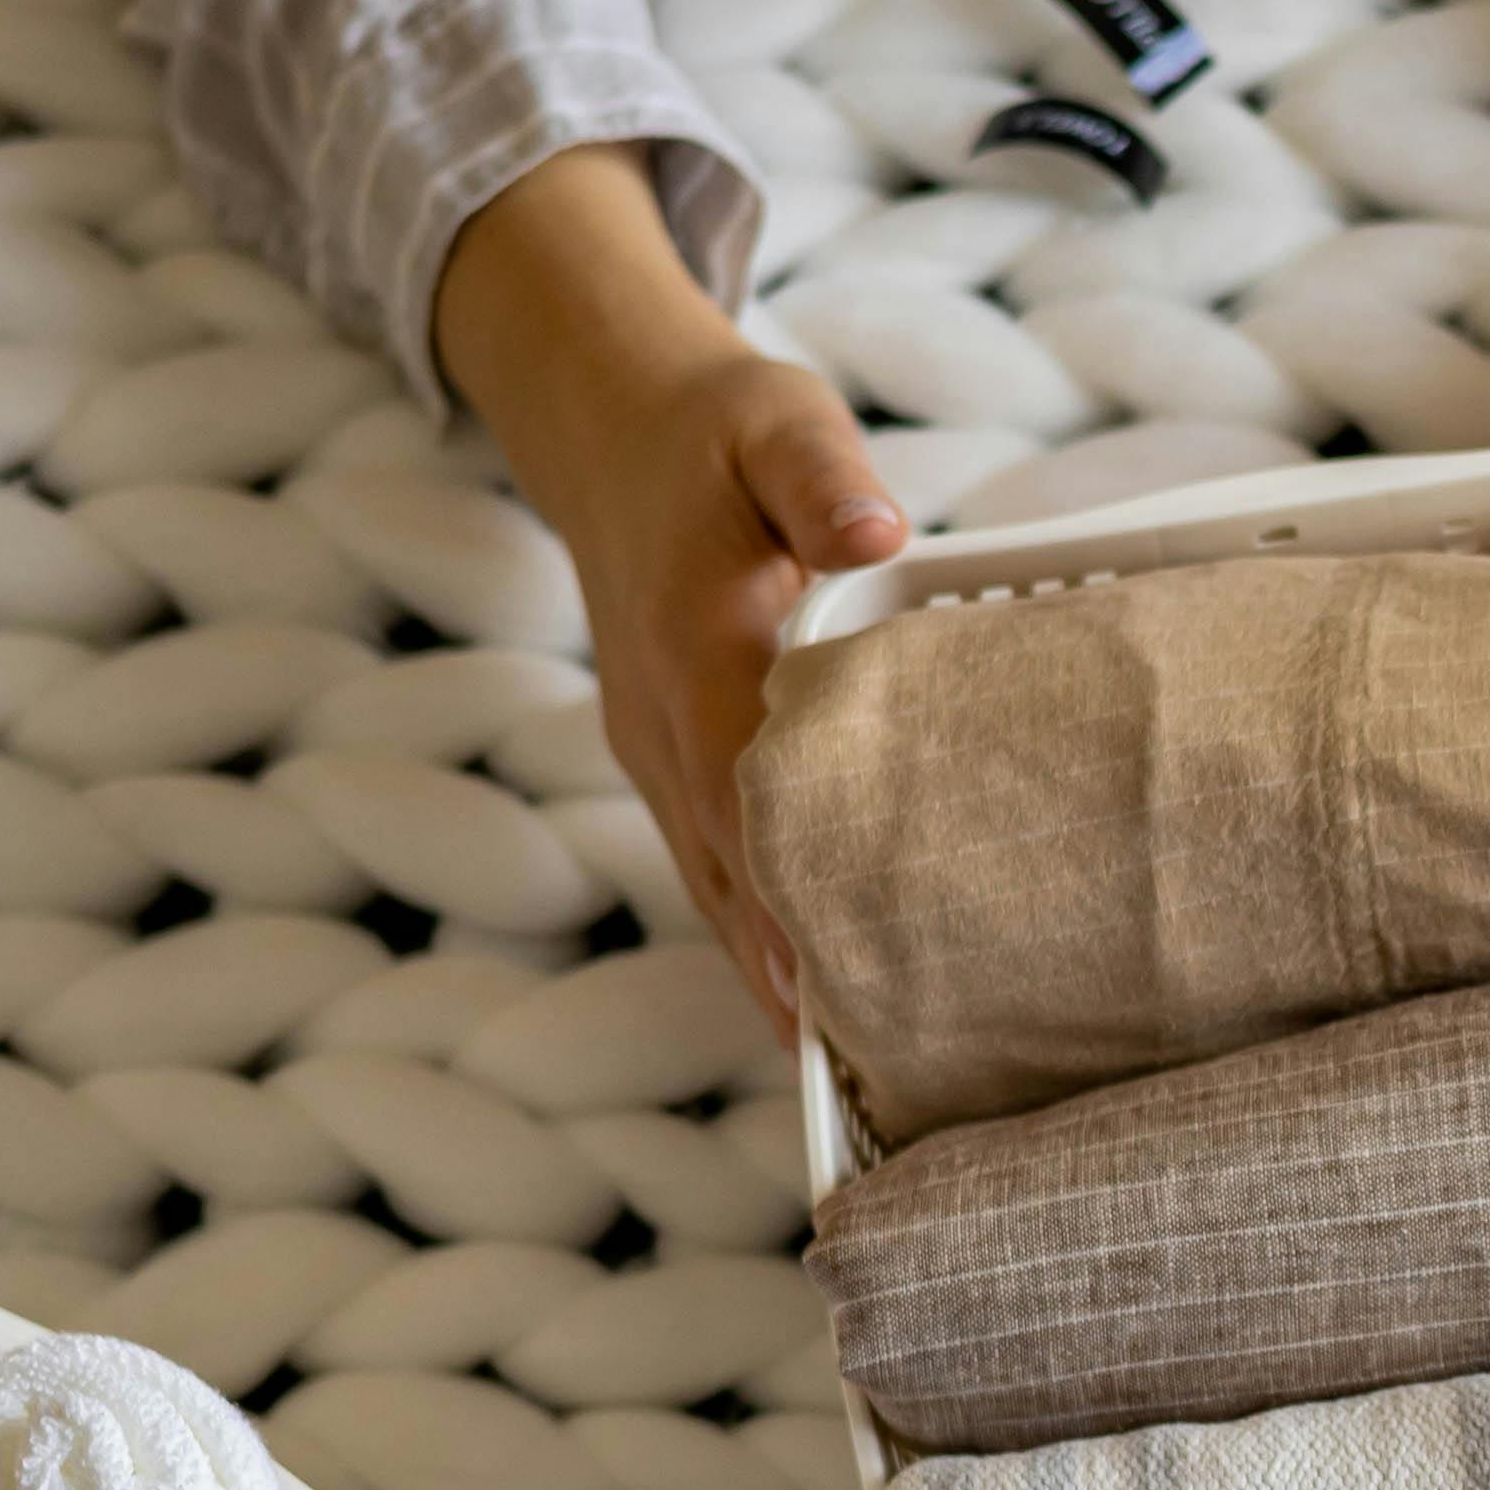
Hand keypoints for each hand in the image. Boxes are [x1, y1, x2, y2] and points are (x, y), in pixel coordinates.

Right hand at [431, 144, 902, 1037]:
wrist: (612, 431)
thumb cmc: (720, 430)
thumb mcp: (779, 421)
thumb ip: (823, 478)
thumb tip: (877, 532)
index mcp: (696, 638)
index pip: (740, 776)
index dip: (782, 874)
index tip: (824, 967)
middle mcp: (659, 711)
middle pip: (722, 858)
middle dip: (782, 960)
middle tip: (859, 1062)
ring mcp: (651, 744)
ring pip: (709, 875)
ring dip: (765, 965)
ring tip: (843, 1068)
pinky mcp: (662, 755)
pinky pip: (707, 857)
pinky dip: (752, 927)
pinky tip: (807, 998)